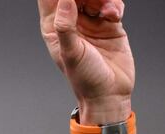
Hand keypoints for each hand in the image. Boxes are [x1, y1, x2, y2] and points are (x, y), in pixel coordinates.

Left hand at [38, 0, 133, 122]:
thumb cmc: (85, 79)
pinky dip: (114, 5)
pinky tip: (114, 16)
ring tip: (108, 11)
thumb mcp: (71, 53)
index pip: (50, 1)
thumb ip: (66, 25)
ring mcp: (90, 22)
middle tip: (94, 3)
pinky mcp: (109, 24)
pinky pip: (112, 4)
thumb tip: (64, 0)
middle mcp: (71, 22)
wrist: (109, 93)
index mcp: (54, 28)